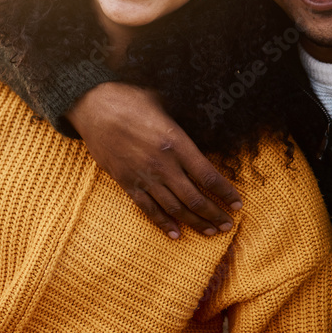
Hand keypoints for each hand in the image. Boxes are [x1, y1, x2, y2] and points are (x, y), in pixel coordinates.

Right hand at [65, 82, 242, 238]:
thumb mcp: (164, 103)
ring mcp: (144, 176)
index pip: (208, 175)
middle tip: (228, 225)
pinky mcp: (127, 182)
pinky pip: (148, 209)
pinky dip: (163, 223)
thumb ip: (183, 118)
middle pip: (195, 198)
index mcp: (176, 142)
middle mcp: (162, 164)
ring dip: (195, 222)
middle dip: (215, 214)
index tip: (237, 203)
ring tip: (211, 232)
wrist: (93, 107)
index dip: (225, 193)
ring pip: (175, 208)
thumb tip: (204, 115)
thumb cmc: (130, 99)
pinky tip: (176, 233)